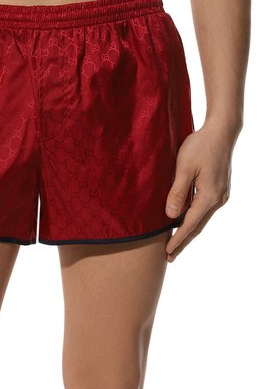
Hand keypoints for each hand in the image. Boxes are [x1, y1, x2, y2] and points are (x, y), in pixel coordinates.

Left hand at [165, 122, 233, 261]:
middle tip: (169, 256)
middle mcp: (218, 199)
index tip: (167, 252)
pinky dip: (194, 217)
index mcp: (209, 196)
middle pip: (197, 226)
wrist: (221, 132)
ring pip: (201, 217)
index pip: (190, 224)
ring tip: (175, 241)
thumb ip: (177, 192)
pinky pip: (204, 208)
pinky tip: (185, 220)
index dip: (177, 239)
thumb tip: (170, 216)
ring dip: (188, 229)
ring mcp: (220, 194)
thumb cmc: (200, 146)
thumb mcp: (184, 167)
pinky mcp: (219, 188)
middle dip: (183, 240)